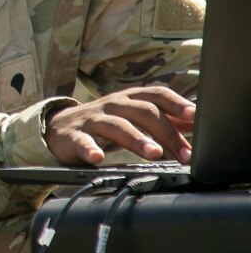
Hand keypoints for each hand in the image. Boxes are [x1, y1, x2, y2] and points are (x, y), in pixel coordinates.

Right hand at [43, 86, 194, 165]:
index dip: (175, 103)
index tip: (193, 115)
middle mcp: (112, 105)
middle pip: (142, 112)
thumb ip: (162, 120)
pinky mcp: (73, 136)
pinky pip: (81, 142)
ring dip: (137, 139)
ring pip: (117, 125)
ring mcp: (92, 120)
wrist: (58, 129)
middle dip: (166, 132)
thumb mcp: (131, 117)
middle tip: (184, 154)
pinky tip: (97, 158)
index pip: (155, 94)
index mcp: (128, 99)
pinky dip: (90, 149)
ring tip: (154, 154)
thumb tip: (195, 123)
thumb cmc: (102, 124)